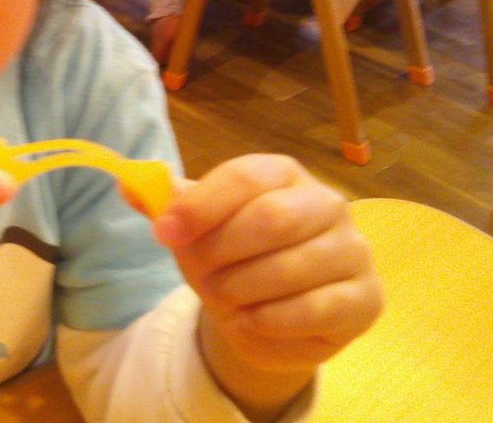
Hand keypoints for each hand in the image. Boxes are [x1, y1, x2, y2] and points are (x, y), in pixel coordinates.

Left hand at [153, 155, 381, 416]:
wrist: (268, 316)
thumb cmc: (231, 259)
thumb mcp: (194, 230)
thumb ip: (164, 205)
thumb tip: (125, 182)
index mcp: (282, 174)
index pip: (244, 176)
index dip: (201, 205)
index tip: (164, 232)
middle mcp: (326, 203)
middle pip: (272, 218)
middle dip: (222, 252)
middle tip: (200, 274)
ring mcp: (353, 249)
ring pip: (293, 266)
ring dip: (243, 289)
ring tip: (224, 297)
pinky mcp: (366, 297)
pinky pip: (317, 308)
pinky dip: (271, 319)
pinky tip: (251, 319)